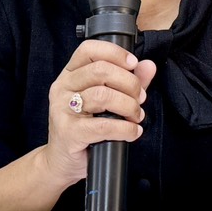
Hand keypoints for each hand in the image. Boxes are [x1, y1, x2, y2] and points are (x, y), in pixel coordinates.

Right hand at [42, 40, 156, 190]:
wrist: (63, 161)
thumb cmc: (85, 127)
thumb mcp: (107, 101)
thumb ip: (128, 81)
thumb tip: (149, 65)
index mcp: (70, 74)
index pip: (89, 49)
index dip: (115, 53)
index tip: (134, 64)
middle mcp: (63, 87)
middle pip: (101, 70)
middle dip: (129, 83)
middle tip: (140, 98)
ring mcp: (63, 109)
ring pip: (102, 95)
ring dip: (128, 106)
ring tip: (136, 116)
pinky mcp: (69, 132)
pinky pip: (102, 125)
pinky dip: (124, 129)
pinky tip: (132, 132)